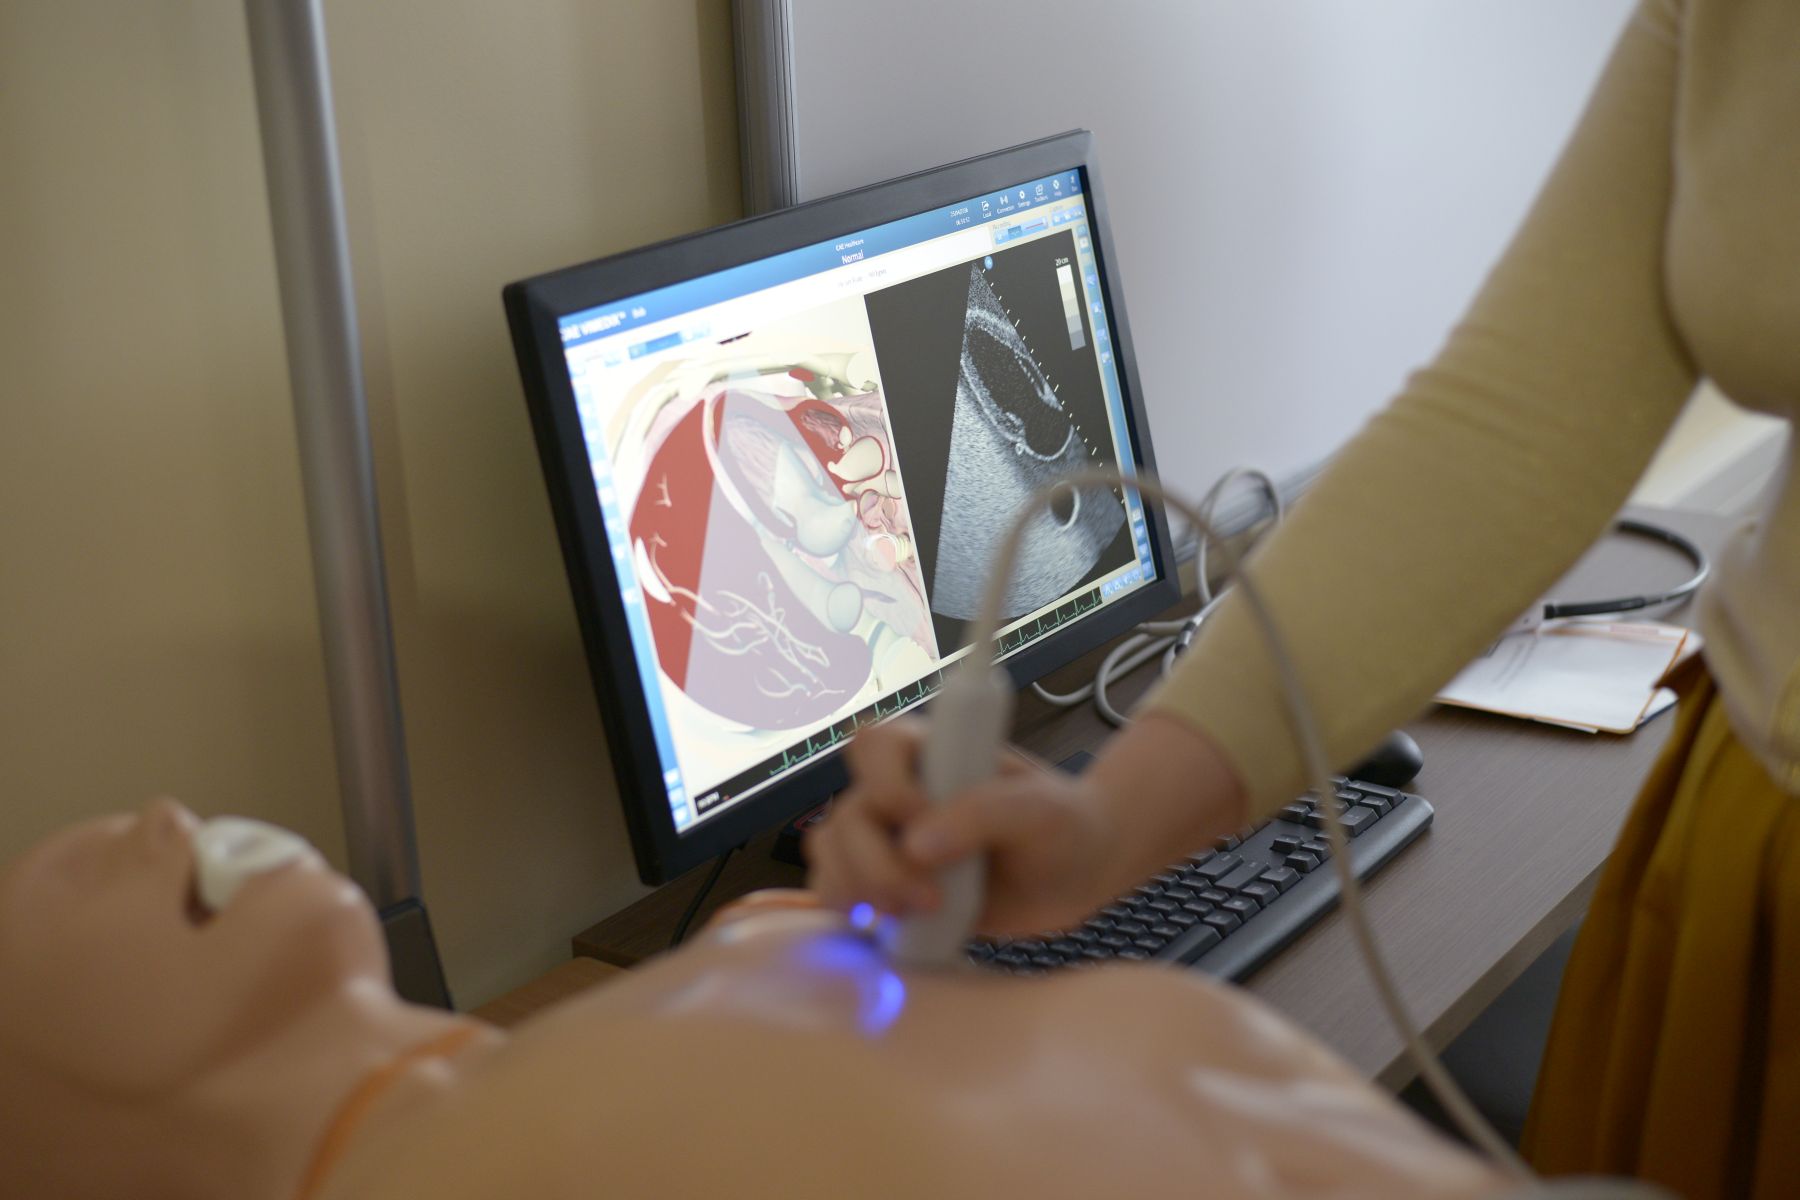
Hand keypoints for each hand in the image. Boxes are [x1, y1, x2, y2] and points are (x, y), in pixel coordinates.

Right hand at [805, 719, 1121, 935]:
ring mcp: (885, 839)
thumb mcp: (1040, 810)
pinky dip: (856, 913)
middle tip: (931, 898)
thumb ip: (983, 813)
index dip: (888, 787)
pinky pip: (838, 893)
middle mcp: (896, 791)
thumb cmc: (1061, 824)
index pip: (873, 745)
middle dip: (879, 866)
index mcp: (928, 752)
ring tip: (918, 913)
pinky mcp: (885, 884)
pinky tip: (901, 924)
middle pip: (845, 818)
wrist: (1074, 873)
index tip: (927, 821)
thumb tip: (916, 845)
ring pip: (830, 857)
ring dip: (864, 892)